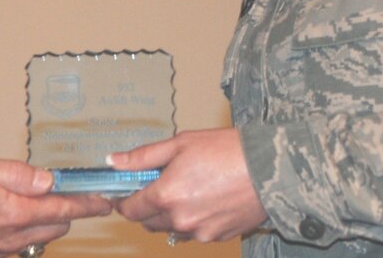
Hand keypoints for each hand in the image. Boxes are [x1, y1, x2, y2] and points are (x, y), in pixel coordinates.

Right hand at [0, 153, 110, 257]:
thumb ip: (17, 173)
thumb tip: (48, 179)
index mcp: (12, 212)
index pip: (62, 208)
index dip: (87, 203)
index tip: (105, 199)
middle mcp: (11, 237)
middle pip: (57, 225)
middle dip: (70, 209)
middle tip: (77, 191)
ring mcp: (0, 249)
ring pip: (41, 236)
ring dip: (51, 220)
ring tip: (48, 200)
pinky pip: (21, 244)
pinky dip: (30, 229)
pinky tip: (18, 213)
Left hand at [109, 128, 265, 242]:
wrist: (269, 168)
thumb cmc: (225, 150)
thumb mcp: (180, 144)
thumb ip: (143, 157)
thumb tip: (113, 161)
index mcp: (165, 195)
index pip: (130, 209)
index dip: (124, 200)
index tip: (124, 192)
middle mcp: (179, 220)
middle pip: (148, 221)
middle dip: (148, 205)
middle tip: (159, 184)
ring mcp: (199, 233)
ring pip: (171, 228)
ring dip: (170, 214)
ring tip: (187, 188)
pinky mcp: (217, 237)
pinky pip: (194, 232)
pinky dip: (192, 219)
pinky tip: (205, 199)